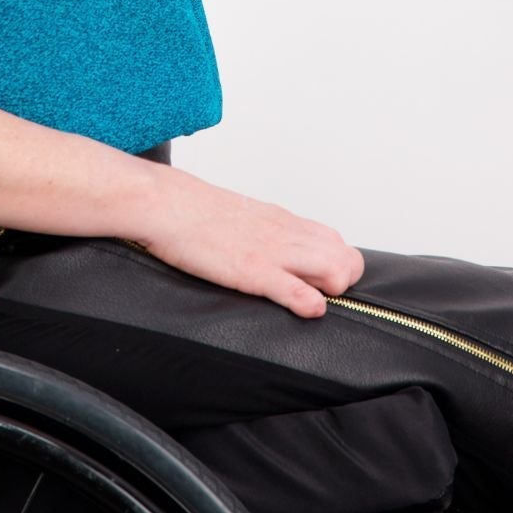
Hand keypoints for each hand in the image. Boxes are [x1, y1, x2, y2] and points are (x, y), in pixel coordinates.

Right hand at [131, 169, 365, 317]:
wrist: (166, 203)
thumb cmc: (194, 212)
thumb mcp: (241, 216)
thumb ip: (262, 232)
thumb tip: (270, 251)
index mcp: (283, 221)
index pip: (336, 242)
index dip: (335, 266)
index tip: (318, 282)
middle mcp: (287, 233)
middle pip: (346, 258)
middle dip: (343, 283)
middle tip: (316, 295)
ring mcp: (273, 252)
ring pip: (334, 270)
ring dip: (333, 291)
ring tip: (310, 301)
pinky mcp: (254, 270)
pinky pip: (296, 289)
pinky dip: (310, 303)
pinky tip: (308, 309)